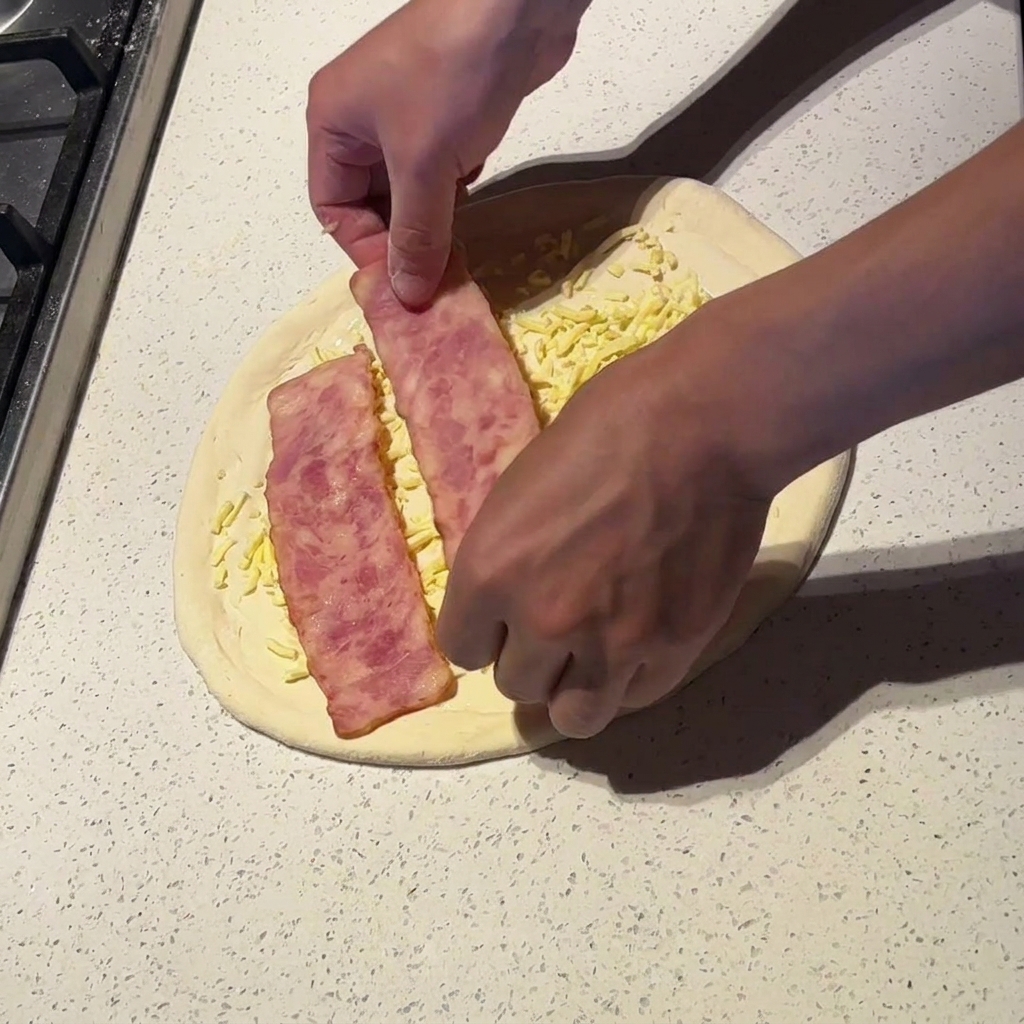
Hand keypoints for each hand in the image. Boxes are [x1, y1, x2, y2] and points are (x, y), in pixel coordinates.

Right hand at [307, 0, 584, 304]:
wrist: (515, 6)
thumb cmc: (452, 77)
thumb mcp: (424, 167)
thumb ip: (415, 237)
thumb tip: (406, 296)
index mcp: (332, 123)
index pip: (332, 208)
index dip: (365, 248)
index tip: (404, 280)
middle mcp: (360, 117)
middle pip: (369, 201)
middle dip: (399, 237)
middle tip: (433, 272)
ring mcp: (405, 112)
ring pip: (407, 188)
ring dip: (429, 218)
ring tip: (453, 245)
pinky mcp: (447, 110)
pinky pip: (438, 168)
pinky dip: (452, 190)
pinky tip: (471, 196)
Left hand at [437, 309, 773, 738]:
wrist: (701, 428)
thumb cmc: (605, 430)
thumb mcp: (522, 487)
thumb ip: (508, 558)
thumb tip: (509, 597)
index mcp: (490, 572)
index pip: (461, 647)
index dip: (484, 631)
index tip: (503, 618)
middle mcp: (542, 621)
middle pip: (515, 684)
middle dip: (530, 657)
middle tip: (556, 625)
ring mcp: (611, 644)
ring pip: (573, 716)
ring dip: (574, 690)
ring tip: (590, 658)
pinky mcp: (672, 651)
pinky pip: (633, 701)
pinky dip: (627, 683)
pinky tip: (635, 650)